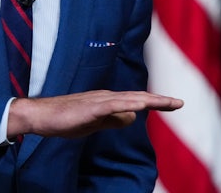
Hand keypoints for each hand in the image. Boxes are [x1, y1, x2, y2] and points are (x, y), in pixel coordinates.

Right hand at [7, 90, 183, 138]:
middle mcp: (105, 96)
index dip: (155, 102)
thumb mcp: (94, 123)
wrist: (41, 116)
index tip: (173, 104)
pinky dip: (129, 104)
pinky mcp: (91, 108)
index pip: (135, 101)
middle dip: (160, 100)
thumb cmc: (64, 120)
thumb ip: (113, 120)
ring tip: (168, 103)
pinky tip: (141, 106)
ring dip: (150, 100)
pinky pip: (113, 105)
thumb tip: (133, 118)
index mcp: (107, 100)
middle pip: (138, 97)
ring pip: (129, 99)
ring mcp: (98, 101)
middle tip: (179, 102)